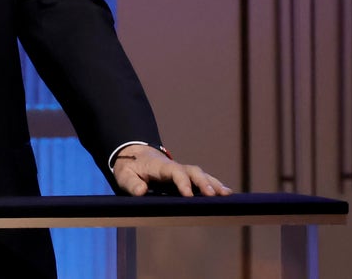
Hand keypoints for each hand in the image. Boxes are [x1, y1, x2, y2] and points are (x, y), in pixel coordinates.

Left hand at [112, 144, 231, 196]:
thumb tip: (141, 192)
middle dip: (204, 182)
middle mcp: (175, 166)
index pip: (175, 172)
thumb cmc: (130, 168)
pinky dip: (213, 185)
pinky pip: (201, 179)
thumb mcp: (124, 175)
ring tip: (227, 195)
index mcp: (160, 166)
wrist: (134, 156)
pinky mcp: (185, 177)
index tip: (188, 195)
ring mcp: (182, 171)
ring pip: (201, 174)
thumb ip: (131, 183)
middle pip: (193, 171)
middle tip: (213, 195)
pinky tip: (225, 194)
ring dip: (214, 183)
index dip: (182, 182)